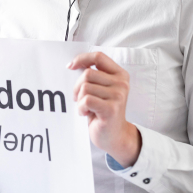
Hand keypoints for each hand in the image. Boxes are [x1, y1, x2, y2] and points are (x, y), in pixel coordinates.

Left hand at [68, 52, 141, 167]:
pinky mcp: (111, 109)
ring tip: (86, 108)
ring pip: (85, 87)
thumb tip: (72, 64)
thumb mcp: (101, 89)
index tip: (70, 66)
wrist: (114, 136)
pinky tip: (86, 114)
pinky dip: (81, 108)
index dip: (82, 59)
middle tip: (80, 99)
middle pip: (87, 73)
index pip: (98, 57)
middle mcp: (122, 83)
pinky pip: (86, 100)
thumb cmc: (103, 111)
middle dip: (78, 87)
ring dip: (80, 100)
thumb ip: (94, 75)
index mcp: (120, 75)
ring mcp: (118, 96)